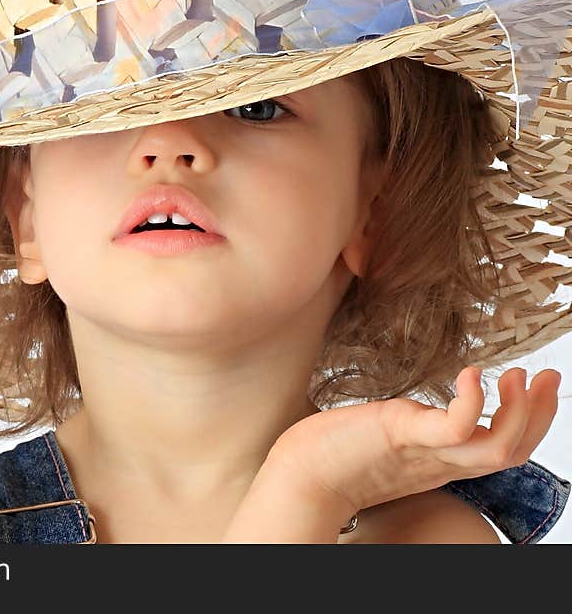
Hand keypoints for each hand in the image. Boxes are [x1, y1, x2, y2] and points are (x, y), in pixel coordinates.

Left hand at [264, 365, 560, 514]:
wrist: (300, 473)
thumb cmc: (336, 452)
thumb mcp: (389, 438)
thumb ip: (412, 428)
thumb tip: (416, 411)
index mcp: (442, 462)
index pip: (503, 449)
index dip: (529, 422)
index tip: (537, 386)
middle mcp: (441, 462)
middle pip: (512, 450)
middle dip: (539, 413)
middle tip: (551, 377)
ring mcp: (425, 452)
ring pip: (497, 446)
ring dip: (521, 411)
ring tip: (523, 376)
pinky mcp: (403, 436)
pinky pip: (455, 428)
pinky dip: (473, 403)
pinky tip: (473, 375)